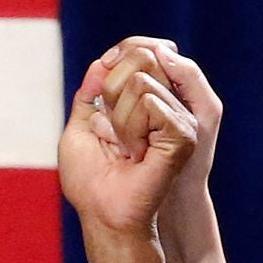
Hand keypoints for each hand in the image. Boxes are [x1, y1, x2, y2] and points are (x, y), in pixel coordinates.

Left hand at [58, 36, 201, 239]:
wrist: (103, 212)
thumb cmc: (89, 180)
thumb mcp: (80, 128)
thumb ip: (90, 92)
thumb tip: (103, 61)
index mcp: (143, 100)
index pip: (141, 50)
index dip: (119, 55)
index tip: (100, 82)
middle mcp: (164, 103)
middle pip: (142, 56)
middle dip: (111, 90)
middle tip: (112, 132)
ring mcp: (177, 117)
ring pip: (141, 81)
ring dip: (119, 118)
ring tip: (126, 148)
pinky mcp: (183, 131)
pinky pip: (149, 103)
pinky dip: (131, 129)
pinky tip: (136, 154)